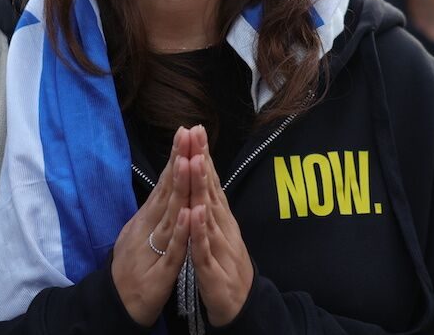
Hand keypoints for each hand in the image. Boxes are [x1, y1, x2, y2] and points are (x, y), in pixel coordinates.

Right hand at [111, 127, 193, 324]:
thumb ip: (155, 210)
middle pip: (166, 190)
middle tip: (188, 133)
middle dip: (178, 160)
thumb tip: (164, 185)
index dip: (176, 157)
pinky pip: (172, 250)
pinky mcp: (159, 271)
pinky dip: (181, 231)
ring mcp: (153, 247)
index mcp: (147, 218)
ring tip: (189, 162)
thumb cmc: (133, 268)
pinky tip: (189, 214)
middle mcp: (148, 227)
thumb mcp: (142, 233)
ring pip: (169, 214)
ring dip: (179, 188)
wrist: (117, 305)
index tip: (186, 132)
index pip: (164, 183)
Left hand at [187, 125, 253, 326]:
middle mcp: (220, 224)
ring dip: (201, 186)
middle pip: (209, 188)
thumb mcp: (216, 231)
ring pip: (207, 211)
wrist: (239, 304)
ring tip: (194, 161)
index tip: (194, 129)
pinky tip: (196, 212)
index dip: (201, 155)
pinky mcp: (211, 266)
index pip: (208, 181)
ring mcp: (217, 244)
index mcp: (218, 216)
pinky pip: (204, 246)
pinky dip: (200, 229)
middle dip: (202, 159)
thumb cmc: (224, 265)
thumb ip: (211, 207)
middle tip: (196, 132)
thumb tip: (206, 179)